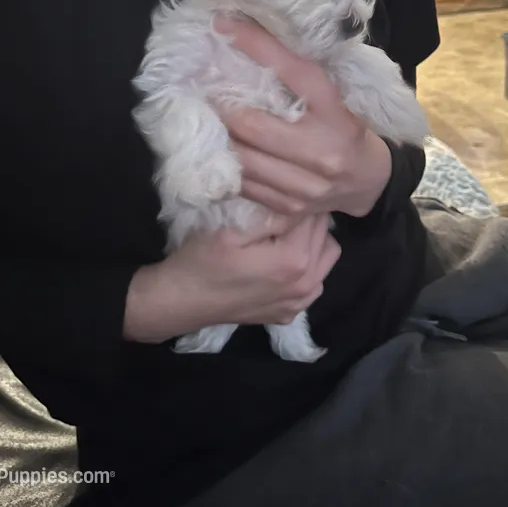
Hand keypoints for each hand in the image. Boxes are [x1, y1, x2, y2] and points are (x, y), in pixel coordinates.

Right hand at [123, 215, 339, 343]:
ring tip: (286, 234)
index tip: (287, 191)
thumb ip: (272, 218)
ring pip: (326, 261)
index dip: (302, 201)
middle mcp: (305, 284)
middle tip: (285, 209)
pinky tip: (282, 262)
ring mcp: (298, 304)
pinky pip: (314, 285)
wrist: (181, 301)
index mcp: (293, 259)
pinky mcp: (288, 315)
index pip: (315, 218)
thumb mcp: (232, 230)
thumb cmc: (202, 261)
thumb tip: (298, 203)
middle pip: (326, 238)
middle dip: (311, 221)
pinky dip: (307, 270)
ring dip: (313, 244)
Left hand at [213, 16, 392, 219]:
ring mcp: (305, 184)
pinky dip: (226, 163)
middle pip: (254, 124)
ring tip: (202, 117)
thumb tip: (250, 41)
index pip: (294, 72)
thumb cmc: (346, 128)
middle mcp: (321, 150)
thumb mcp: (336, 98)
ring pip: (243, 157)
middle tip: (199, 85)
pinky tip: (216, 149)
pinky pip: (244, 184)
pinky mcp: (289, 206)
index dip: (256, 46)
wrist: (369, 182)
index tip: (223, 25)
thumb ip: (301, 80)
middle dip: (220, 104)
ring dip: (217, 136)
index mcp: (336, 113)